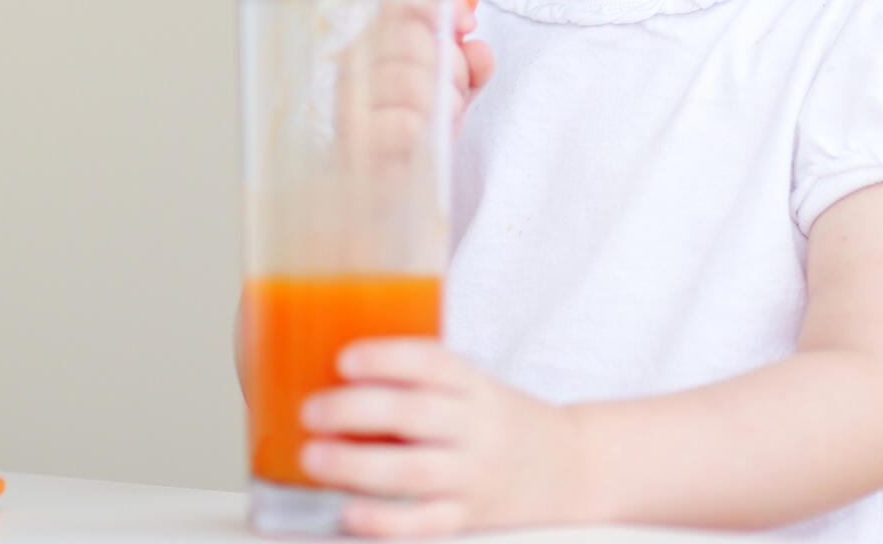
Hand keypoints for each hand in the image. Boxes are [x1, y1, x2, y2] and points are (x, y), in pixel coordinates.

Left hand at [298, 339, 585, 537]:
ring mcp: (476, 475)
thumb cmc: (500, 422)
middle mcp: (478, 428)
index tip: (344, 360)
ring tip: (313, 459)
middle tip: (311, 411)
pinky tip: (350, 512)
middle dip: (356, 411)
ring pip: (415, 471)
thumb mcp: (474, 387)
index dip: (386, 358)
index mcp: (476, 386)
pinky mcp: (471, 518)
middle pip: (415, 414)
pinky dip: (385, 520)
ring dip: (358, 466)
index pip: (431, 363)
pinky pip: (427, 523)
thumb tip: (335, 377)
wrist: (572, 468)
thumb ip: (420, 382)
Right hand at [335, 0, 493, 182]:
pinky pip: (405, 123)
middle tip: (458, 91)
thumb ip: (471, 66)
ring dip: (446, 103)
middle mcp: (355, 62)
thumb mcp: (452, 91)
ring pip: (411, 80)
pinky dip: (424, 130)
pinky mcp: (355, 142)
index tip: (469, 23)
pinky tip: (420, 139)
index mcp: (374, 40)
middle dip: (454, 66)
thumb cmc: (413, 132)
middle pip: (413, 37)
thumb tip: (479, 48)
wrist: (379, 188)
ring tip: (443, 119)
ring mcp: (350, 100)